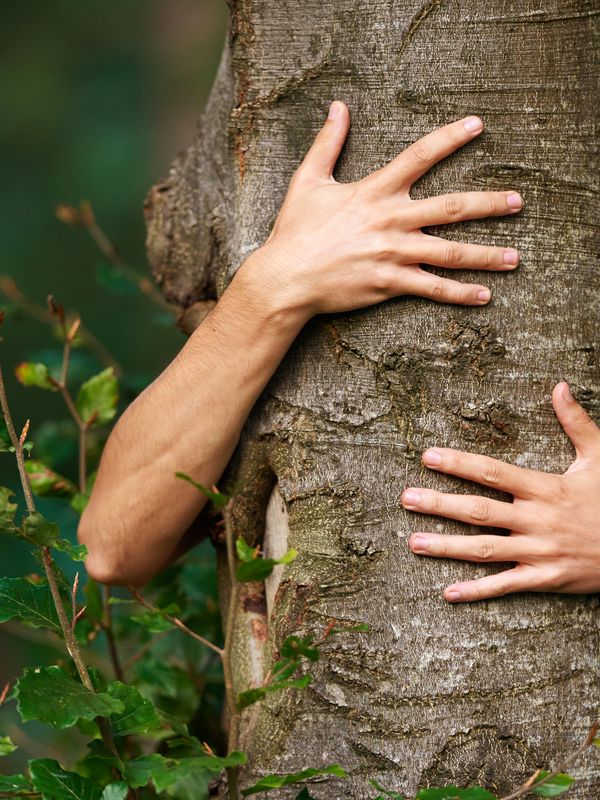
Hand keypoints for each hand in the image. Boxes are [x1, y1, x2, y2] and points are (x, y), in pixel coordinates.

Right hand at [240, 100, 521, 322]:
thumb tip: (337, 107)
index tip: (478, 125)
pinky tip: (484, 296)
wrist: (286, 278)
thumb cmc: (295, 230)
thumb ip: (328, 143)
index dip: (450, 138)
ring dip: (486, 255)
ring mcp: (392, 253)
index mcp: (374, 191)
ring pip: (449, 252)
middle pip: (450, 207)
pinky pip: (432, 288)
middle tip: (518, 202)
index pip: (419, 156)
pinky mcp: (389, 283)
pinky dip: (459, 293)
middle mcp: (390, 220)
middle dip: (488, 204)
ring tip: (515, 257)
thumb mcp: (308, 180)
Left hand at [401, 382, 599, 601]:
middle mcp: (537, 520)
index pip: (493, 473)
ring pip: (485, 550)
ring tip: (413, 542)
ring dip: (447, 547)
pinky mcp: (545, 579)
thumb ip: (576, 423)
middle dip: (440, 504)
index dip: (459, 464)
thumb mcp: (599, 458)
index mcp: (546, 488)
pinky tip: (449, 593)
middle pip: (480, 511)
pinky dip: (477, 591)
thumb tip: (560, 386)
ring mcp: (540, 552)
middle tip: (406, 499)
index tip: (428, 456)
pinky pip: (506, 585)